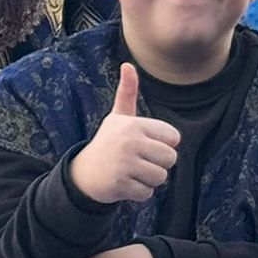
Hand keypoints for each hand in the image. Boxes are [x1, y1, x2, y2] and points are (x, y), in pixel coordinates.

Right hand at [69, 65, 180, 202]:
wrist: (84, 173)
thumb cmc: (108, 142)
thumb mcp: (118, 117)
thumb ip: (127, 93)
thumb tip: (127, 64)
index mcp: (134, 124)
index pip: (174, 138)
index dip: (163, 145)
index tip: (145, 144)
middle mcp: (129, 142)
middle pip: (170, 159)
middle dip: (158, 164)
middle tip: (139, 161)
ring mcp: (124, 164)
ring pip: (161, 177)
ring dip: (149, 180)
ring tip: (132, 172)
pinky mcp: (120, 185)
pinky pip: (147, 193)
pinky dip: (139, 193)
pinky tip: (125, 184)